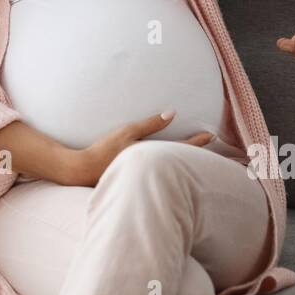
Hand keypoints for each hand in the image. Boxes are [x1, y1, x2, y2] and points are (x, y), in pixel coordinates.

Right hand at [68, 111, 212, 187]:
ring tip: (197, 156)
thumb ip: (150, 124)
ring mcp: (146, 177)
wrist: (82, 170)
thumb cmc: (103, 150)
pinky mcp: (138, 180)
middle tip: (211, 146)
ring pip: (172, 169)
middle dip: (196, 155)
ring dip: (185, 162)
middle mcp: (152, 169)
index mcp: (152, 156)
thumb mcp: (127, 131)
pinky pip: (161, 174)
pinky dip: (171, 168)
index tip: (211, 135)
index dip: (197, 141)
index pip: (181, 147)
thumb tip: (172, 113)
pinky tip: (172, 166)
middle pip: (180, 162)